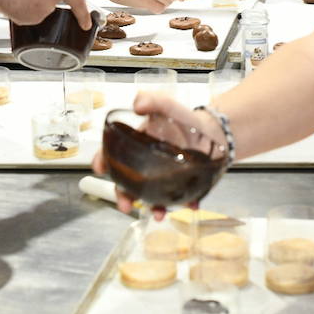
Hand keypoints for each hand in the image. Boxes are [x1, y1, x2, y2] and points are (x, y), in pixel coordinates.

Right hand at [0, 0, 91, 27]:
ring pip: (39, 13)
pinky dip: (21, 13)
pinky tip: (15, 1)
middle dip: (40, 2)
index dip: (83, 15)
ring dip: (30, 7)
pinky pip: (28, 19)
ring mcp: (45, 8)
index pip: (78, 1)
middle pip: (52, 6)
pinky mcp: (33, 18)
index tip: (86, 24)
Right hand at [91, 94, 224, 215]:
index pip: (113, 154)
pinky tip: (190, 205)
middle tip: (125, 204)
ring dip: (152, 207)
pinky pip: (180, 198)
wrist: (212, 131)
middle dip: (123, 195)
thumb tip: (137, 103)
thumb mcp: (168, 105)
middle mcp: (147, 164)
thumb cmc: (184, 119)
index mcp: (138, 144)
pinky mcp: (182, 186)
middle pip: (128, 182)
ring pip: (151, 195)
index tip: (100, 168)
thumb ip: (153, 100)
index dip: (103, 161)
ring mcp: (164, 177)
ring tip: (158, 214)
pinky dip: (184, 204)